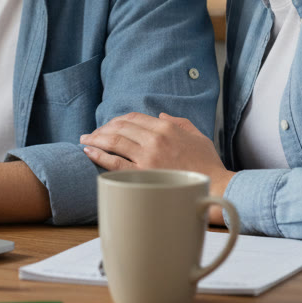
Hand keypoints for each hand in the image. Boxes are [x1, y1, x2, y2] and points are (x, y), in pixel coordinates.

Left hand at [81, 112, 234, 224]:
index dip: (117, 120)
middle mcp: (154, 139)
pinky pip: (115, 163)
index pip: (133, 118)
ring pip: (114, 142)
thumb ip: (179, 122)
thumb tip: (160, 115)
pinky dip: (99, 155)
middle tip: (91, 133)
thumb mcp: (197, 135)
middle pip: (120, 128)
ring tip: (84, 140)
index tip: (108, 125)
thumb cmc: (208, 164)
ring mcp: (148, 157)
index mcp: (166, 127)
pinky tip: (88, 152)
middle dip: (102, 129)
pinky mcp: (143, 175)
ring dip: (95, 139)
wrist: (217, 187)